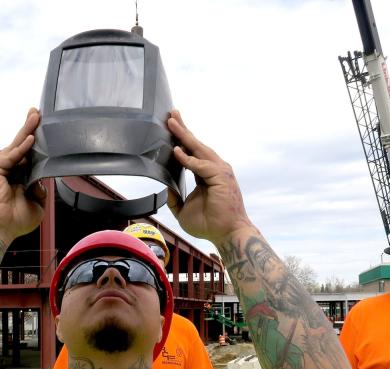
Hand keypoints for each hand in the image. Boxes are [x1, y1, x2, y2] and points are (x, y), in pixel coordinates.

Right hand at [0, 108, 46, 240]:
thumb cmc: (14, 221)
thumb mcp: (37, 204)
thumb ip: (40, 189)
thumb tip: (43, 177)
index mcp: (16, 177)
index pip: (27, 155)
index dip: (35, 142)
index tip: (42, 129)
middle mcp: (7, 170)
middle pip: (20, 145)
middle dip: (29, 128)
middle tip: (37, 112)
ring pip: (15, 146)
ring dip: (27, 131)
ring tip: (36, 116)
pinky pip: (10, 156)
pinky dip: (21, 147)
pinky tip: (31, 138)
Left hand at [166, 110, 253, 242]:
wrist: (225, 234)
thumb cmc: (209, 224)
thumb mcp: (183, 210)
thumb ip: (174, 198)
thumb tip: (164, 187)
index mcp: (207, 174)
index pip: (192, 152)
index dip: (182, 139)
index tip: (171, 127)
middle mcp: (215, 168)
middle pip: (196, 145)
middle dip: (182, 129)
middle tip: (171, 114)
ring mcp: (219, 171)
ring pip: (198, 149)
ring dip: (184, 135)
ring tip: (171, 123)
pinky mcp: (220, 177)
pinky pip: (201, 165)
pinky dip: (188, 158)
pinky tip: (176, 151)